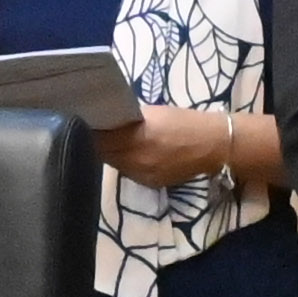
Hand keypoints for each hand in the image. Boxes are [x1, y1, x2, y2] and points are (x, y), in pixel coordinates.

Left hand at [96, 108, 221, 185]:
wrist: (214, 146)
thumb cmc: (185, 122)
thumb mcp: (152, 113)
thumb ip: (127, 118)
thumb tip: (106, 118)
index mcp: (135, 138)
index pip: (98, 137)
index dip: (89, 128)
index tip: (84, 119)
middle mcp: (135, 160)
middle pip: (101, 152)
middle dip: (96, 141)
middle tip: (93, 128)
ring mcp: (141, 175)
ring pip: (113, 163)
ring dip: (109, 152)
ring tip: (110, 140)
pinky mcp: (148, 183)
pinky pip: (127, 171)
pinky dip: (123, 162)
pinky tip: (128, 153)